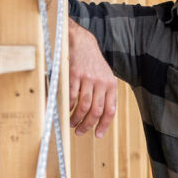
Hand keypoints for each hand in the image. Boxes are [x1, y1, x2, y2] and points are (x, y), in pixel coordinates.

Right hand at [68, 22, 117, 137]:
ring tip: (72, 123)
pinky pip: (72, 96)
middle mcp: (101, 83)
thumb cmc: (93, 63)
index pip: (110, 110)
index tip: (97, 135)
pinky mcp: (75, 75)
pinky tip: (65, 111)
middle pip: (96, 111)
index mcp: (111, 85)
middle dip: (87, 125)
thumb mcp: (104, 77)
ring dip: (76, 118)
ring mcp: (88, 79)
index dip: (104, 125)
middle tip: (80, 131)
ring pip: (83, 106)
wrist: (82, 43)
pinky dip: (68, 107)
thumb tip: (99, 117)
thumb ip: (104, 94)